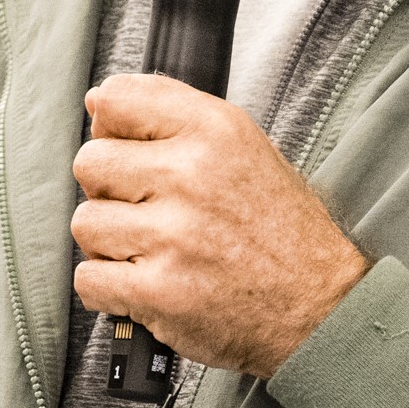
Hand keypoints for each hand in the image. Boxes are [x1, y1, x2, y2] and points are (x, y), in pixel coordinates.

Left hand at [69, 74, 367, 379]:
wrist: (322, 307)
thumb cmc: (281, 230)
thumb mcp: (245, 147)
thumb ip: (176, 116)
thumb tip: (98, 104)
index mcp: (213, 130)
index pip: (114, 101)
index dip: (111, 130)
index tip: (127, 151)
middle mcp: (191, 176)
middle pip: (90, 163)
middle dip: (108, 190)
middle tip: (146, 210)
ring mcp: (173, 236)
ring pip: (86, 223)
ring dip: (110, 243)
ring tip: (151, 252)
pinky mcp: (158, 292)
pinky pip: (88, 279)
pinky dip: (108, 289)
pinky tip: (143, 285)